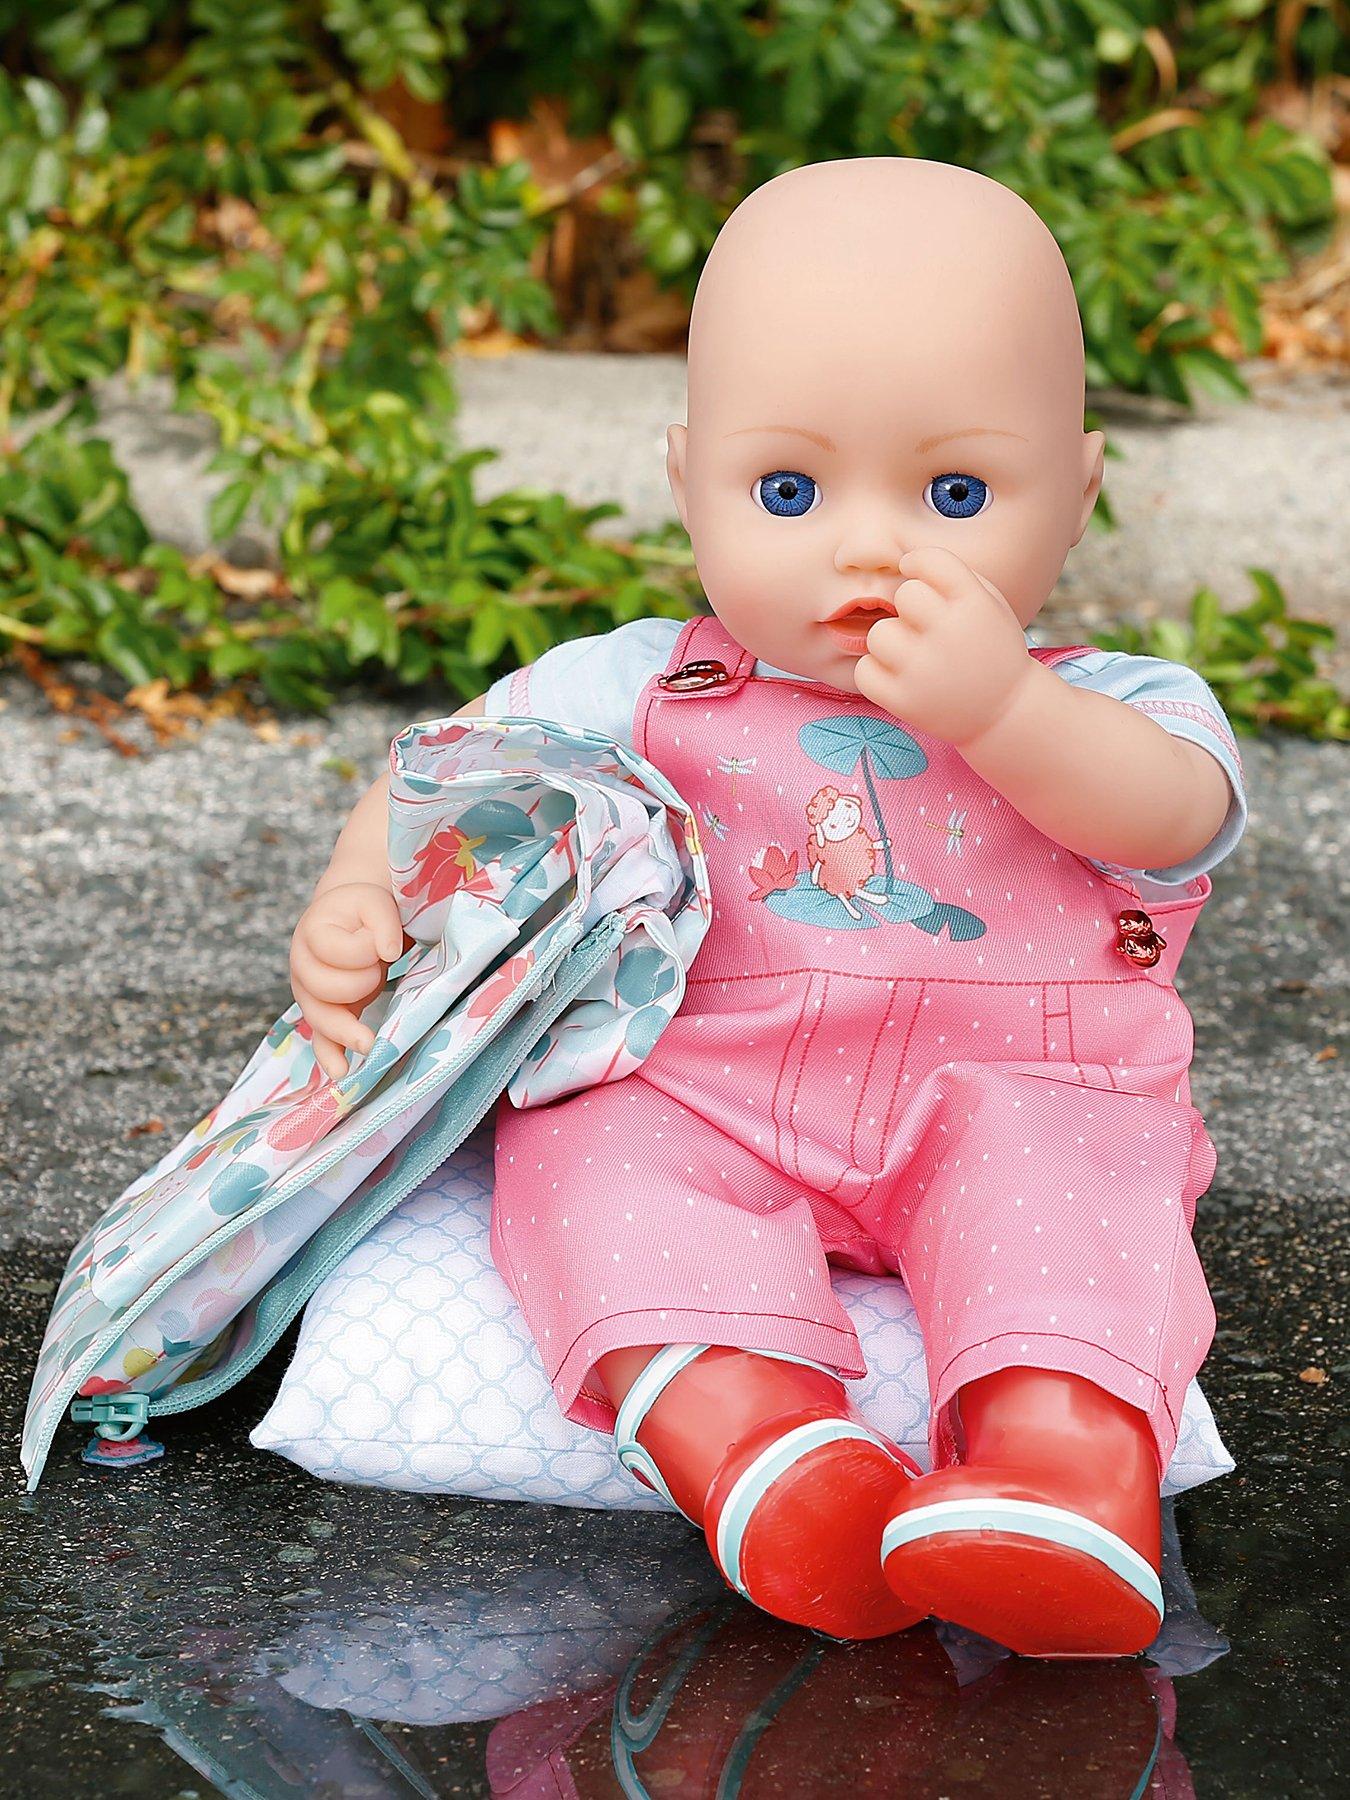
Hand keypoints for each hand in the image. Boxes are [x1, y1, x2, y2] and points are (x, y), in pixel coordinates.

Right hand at [289, 881, 406, 1080]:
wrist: (352, 919)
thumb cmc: (364, 911)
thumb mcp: (376, 901)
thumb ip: (381, 920)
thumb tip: (387, 952)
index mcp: (313, 932)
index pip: (337, 950)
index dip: (367, 948)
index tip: (385, 942)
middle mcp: (303, 965)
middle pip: (324, 988)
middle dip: (361, 983)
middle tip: (381, 971)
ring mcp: (310, 993)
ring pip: (320, 1018)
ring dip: (345, 1031)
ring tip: (370, 1046)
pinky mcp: (325, 1013)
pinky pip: (321, 1039)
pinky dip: (331, 1055)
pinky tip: (342, 1071)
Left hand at [854, 547, 1033, 745]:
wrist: (1005, 712)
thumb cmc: (990, 649)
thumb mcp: (990, 603)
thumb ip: (953, 577)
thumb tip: (903, 559)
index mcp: (975, 604)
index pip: (929, 560)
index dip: (917, 563)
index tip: (917, 574)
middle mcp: (949, 634)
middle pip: (903, 595)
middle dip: (910, 607)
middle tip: (924, 626)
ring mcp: (924, 671)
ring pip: (878, 634)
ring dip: (891, 641)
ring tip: (913, 655)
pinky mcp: (903, 702)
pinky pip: (864, 670)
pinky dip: (876, 673)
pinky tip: (899, 676)